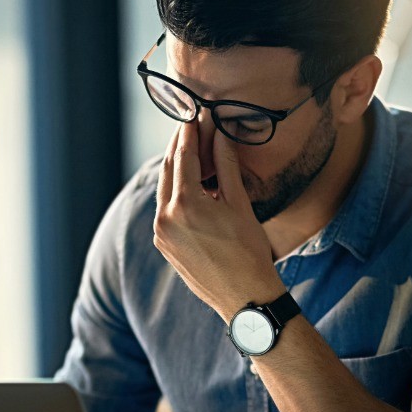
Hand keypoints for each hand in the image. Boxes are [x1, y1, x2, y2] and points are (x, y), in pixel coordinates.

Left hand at [153, 120, 285, 320]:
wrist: (245, 297)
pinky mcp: (164, 245)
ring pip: (165, 190)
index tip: (195, 114)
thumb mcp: (240, 204)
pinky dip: (176, 193)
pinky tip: (190, 185)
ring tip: (191, 151)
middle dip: (179, 146)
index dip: (190, 132)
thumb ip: (226, 166)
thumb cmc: (249, 252)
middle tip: (189, 126)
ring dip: (176, 169)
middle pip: (169, 170)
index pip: (184, 156)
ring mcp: (161, 234)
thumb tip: (220, 134)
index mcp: (185, 204)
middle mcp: (165, 218)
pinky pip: (166, 210)